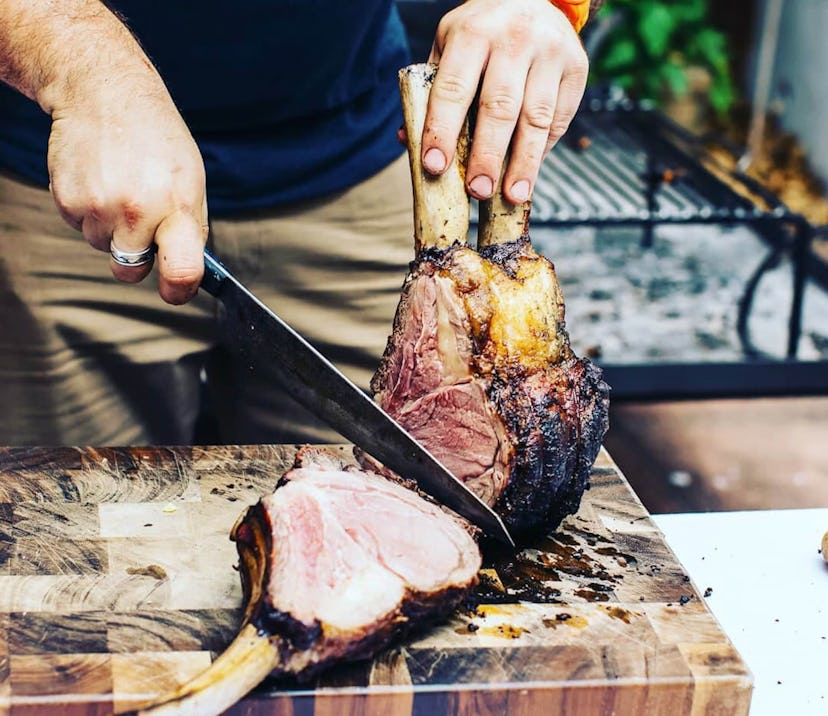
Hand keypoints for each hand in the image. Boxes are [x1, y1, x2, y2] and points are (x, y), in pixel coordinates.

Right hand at [47, 75, 207, 303]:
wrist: (106, 94)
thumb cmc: (158, 141)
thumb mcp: (191, 181)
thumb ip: (188, 229)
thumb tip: (185, 273)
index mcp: (177, 208)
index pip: (181, 270)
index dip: (179, 291)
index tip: (175, 291)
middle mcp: (137, 212)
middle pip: (132, 271)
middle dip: (137, 256)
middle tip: (141, 219)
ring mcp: (99, 208)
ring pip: (103, 248)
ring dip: (111, 228)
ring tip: (120, 185)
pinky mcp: (67, 201)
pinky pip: (80, 228)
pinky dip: (89, 212)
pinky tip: (99, 180)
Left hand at [424, 0, 588, 203]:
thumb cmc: (481, 33)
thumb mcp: (449, 49)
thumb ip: (431, 93)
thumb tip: (407, 141)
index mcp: (472, 33)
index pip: (453, 89)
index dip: (442, 130)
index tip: (435, 166)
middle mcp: (514, 39)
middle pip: (500, 107)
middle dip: (487, 154)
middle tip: (477, 190)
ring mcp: (550, 52)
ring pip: (537, 118)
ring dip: (524, 163)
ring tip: (512, 195)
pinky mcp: (576, 67)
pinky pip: (559, 118)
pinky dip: (543, 150)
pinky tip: (528, 172)